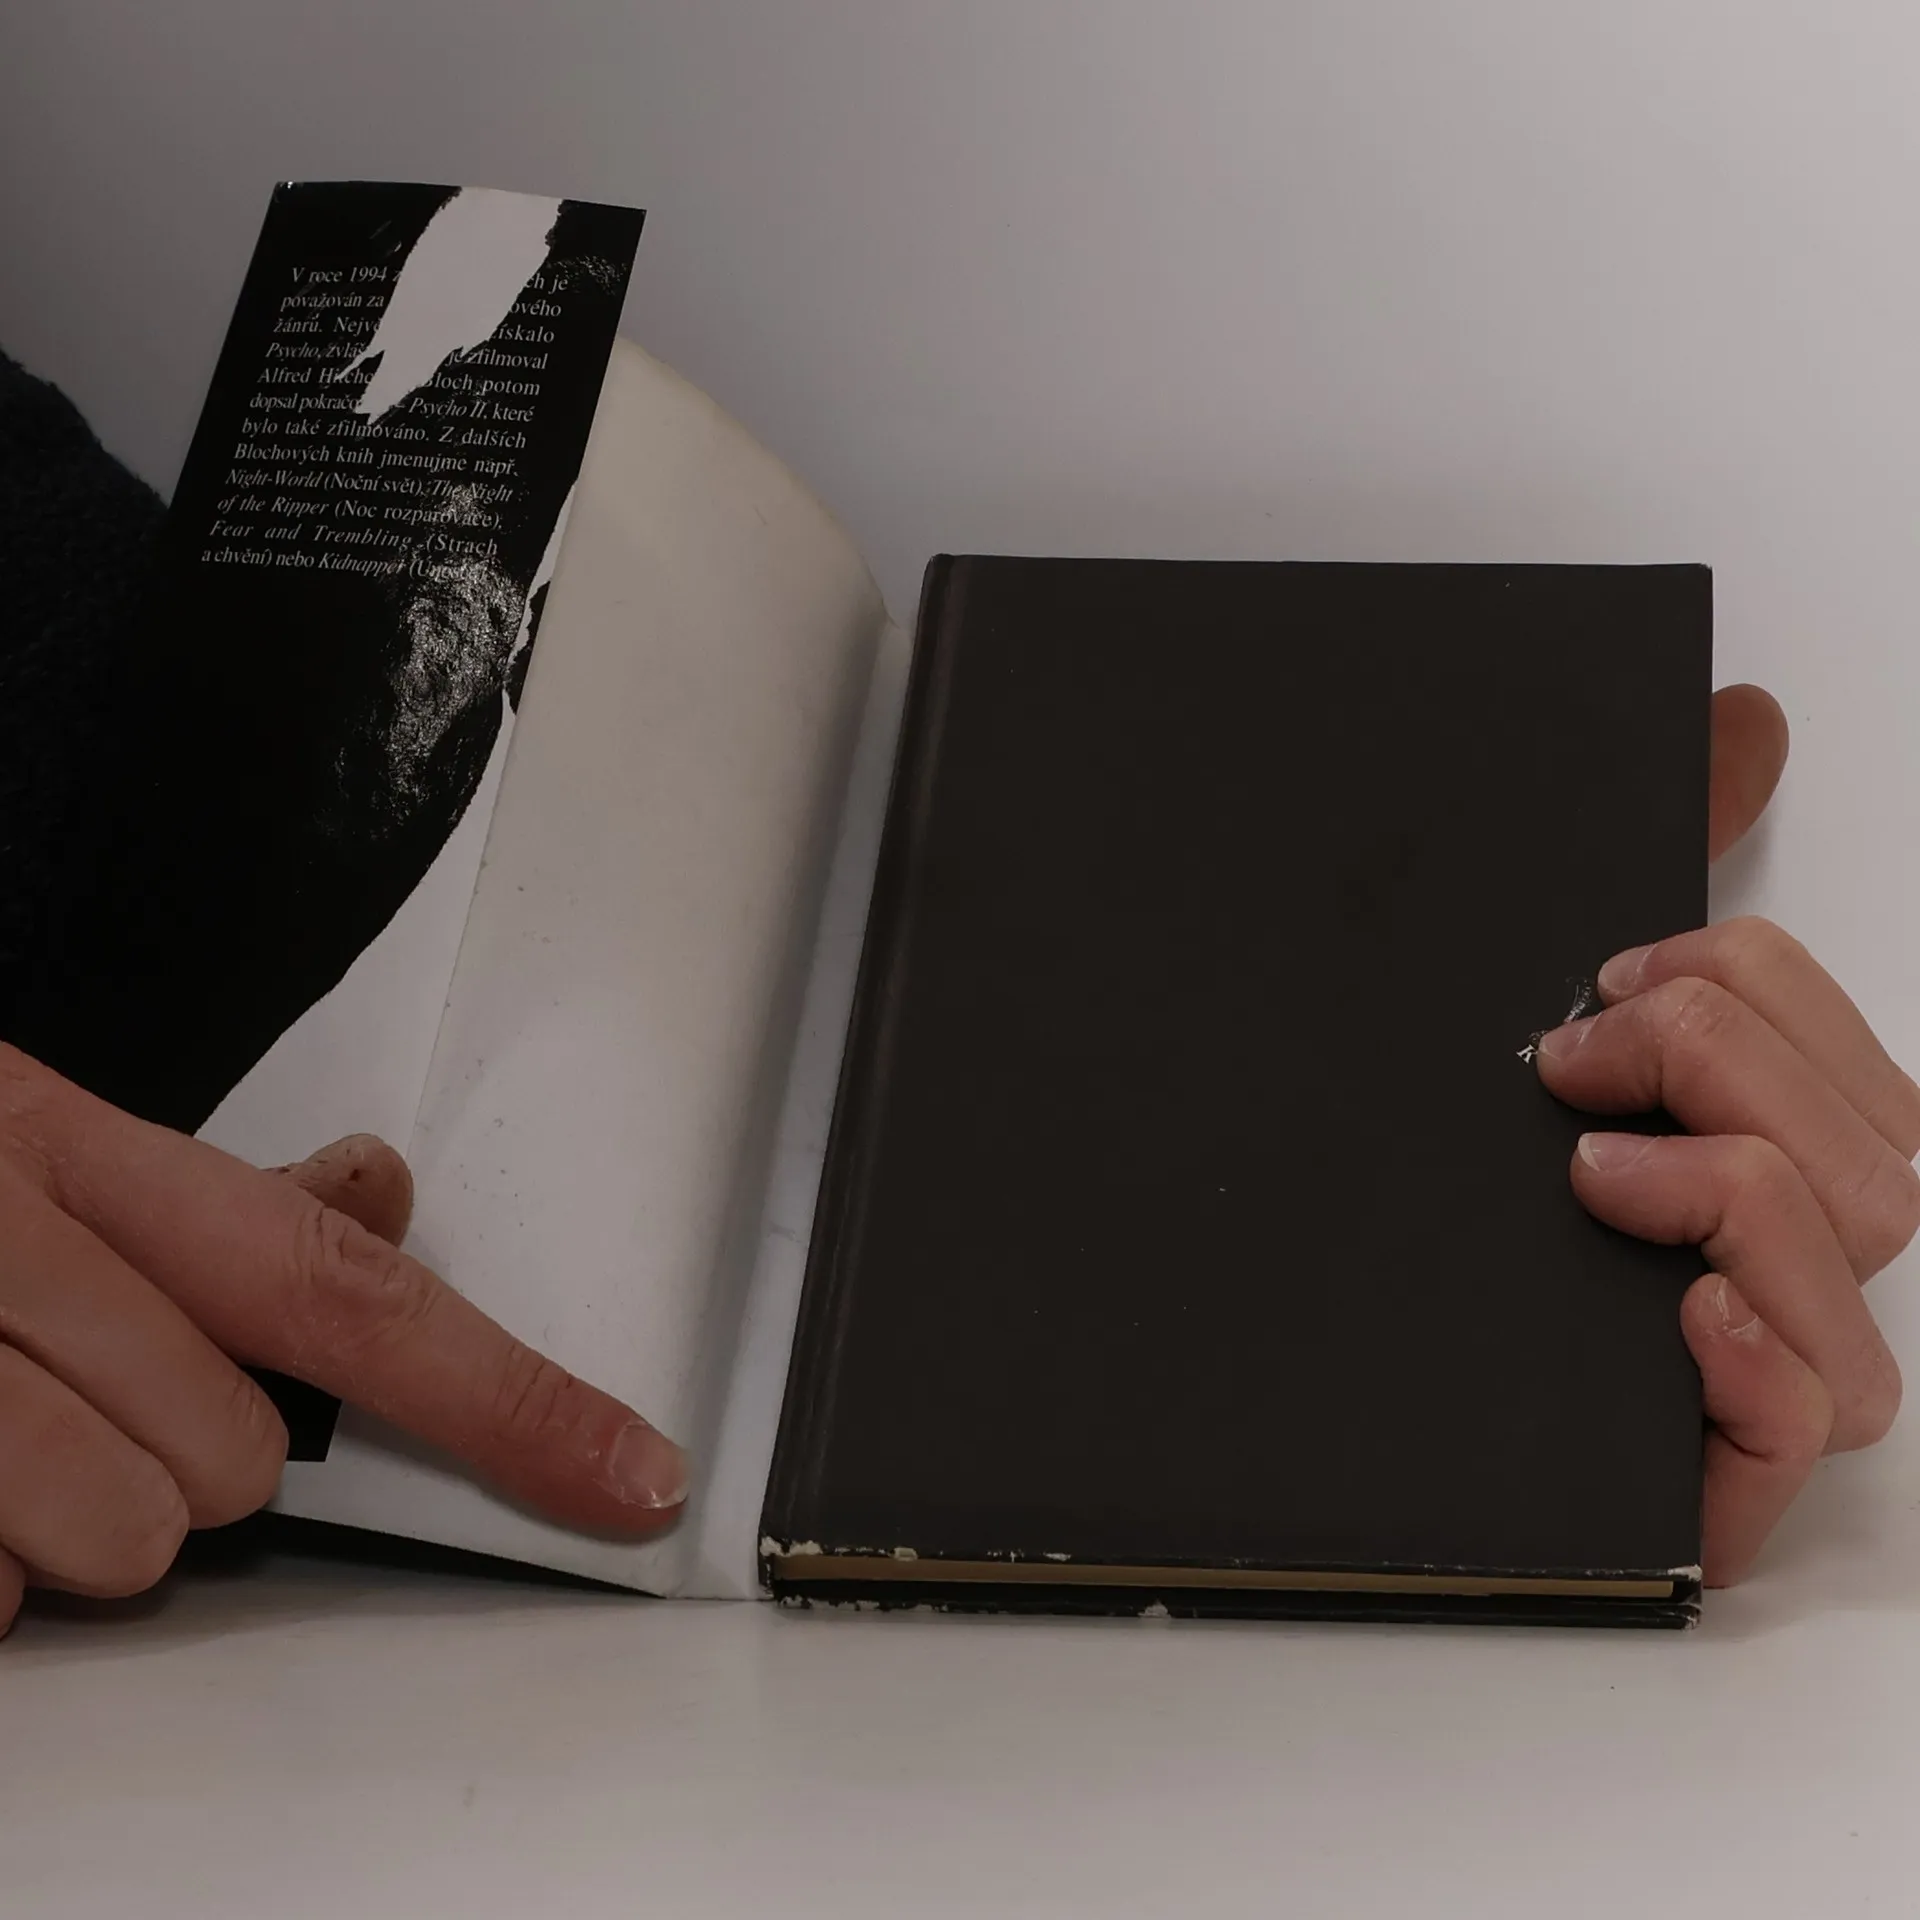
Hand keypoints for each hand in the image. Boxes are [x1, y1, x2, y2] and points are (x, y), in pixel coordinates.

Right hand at [0, 1051, 685, 1633]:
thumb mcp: (30, 1141)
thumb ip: (213, 1199)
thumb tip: (380, 1196)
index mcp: (74, 1153)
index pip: (354, 1297)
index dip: (515, 1400)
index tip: (630, 1476)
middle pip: (231, 1466)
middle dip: (173, 1457)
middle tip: (67, 1383)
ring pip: (112, 1549)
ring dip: (60, 1526)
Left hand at [1536, 685, 1919, 1584]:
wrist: (1346, 1361)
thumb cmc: (1476, 1188)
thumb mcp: (1555, 1022)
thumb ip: (1657, 863)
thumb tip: (1745, 711)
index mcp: (1780, 1142)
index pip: (1838, 1044)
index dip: (1738, 985)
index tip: (1600, 983)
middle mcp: (1803, 1250)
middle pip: (1880, 1150)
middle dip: (1717, 1066)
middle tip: (1566, 1072)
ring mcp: (1780, 1363)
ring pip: (1862, 1256)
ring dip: (1728, 1187)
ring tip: (1590, 1179)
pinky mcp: (1728, 1469)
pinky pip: (1817, 1419)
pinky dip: (1763, 1361)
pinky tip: (1686, 1318)